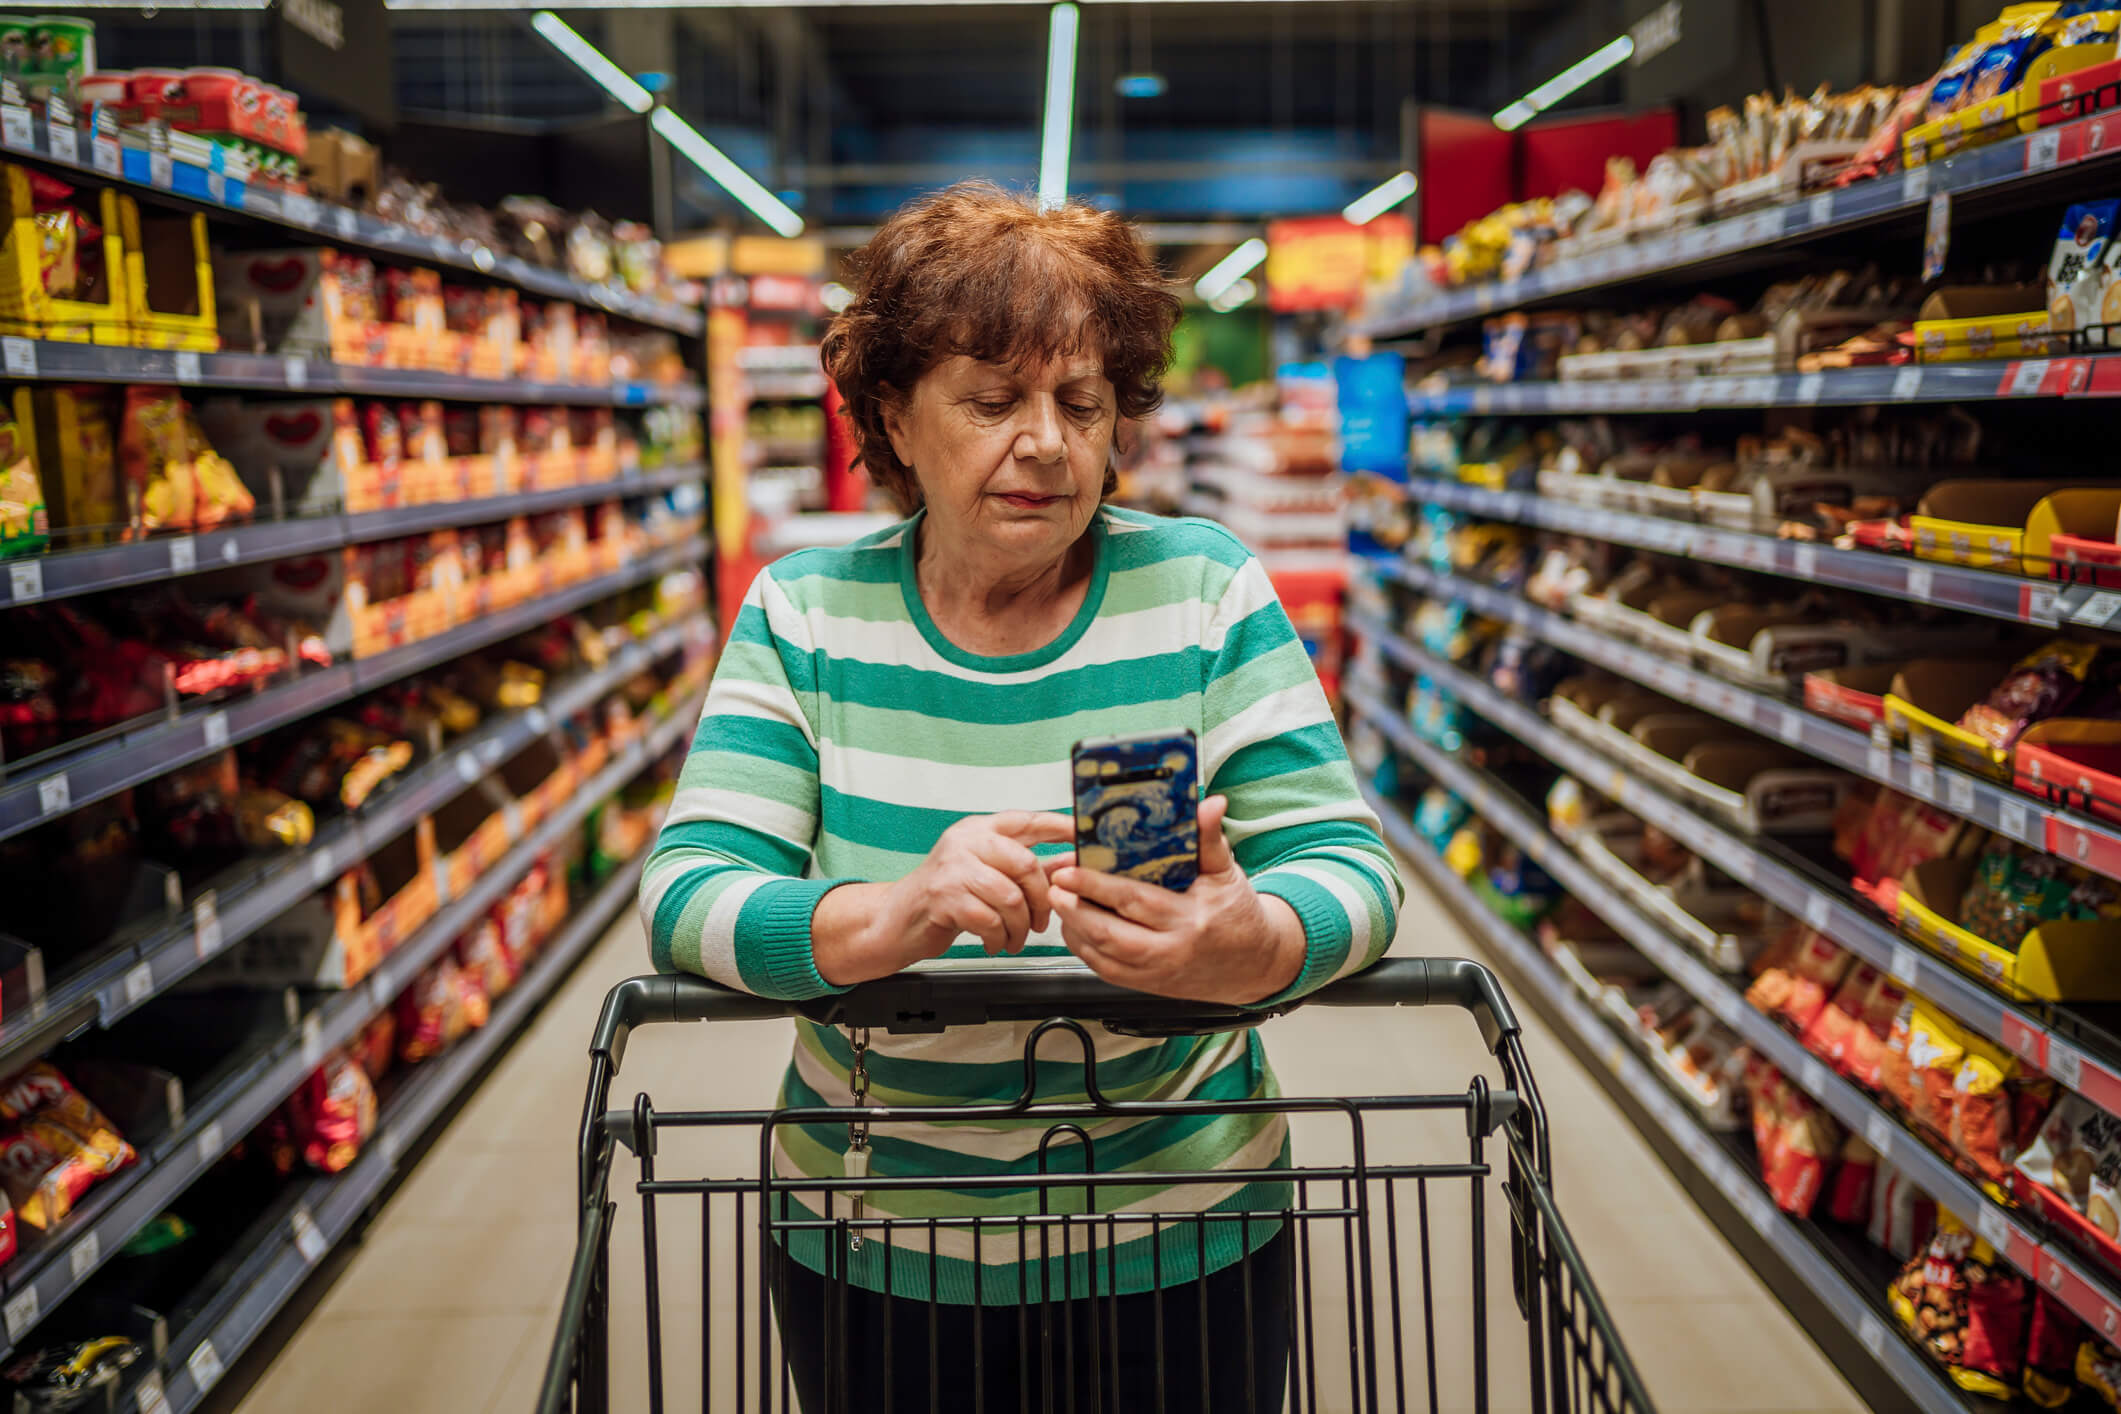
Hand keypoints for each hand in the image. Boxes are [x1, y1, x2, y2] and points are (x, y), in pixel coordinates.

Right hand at [814, 811, 1074, 985]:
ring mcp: (952, 867)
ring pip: (1009, 896)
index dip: (1059, 827)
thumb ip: (1028, 868)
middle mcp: (966, 841)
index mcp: (980, 829)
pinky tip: (995, 942)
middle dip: (1041, 899)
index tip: (1083, 839)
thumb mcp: (988, 874)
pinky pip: (989, 919)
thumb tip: (1073, 864)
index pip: (1026, 820)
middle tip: (1041, 921)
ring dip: (1020, 926)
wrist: (898, 920)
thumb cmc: (948, 897)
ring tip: (1016, 938)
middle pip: (1024, 864)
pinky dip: (999, 937)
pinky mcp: (943, 896)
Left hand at [1047, 796, 1305, 1005]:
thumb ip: (1210, 838)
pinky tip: (1074, 926)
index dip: (1096, 886)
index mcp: (1191, 918)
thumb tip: (1209, 803)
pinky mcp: (1146, 984)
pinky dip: (1084, 948)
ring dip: (1073, 928)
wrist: (1253, 965)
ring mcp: (1156, 972)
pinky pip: (1105, 970)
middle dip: (1074, 908)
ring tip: (1057, 901)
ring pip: (1102, 955)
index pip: (1135, 900)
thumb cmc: (1237, 914)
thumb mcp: (1226, 871)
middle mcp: (1171, 949)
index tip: (1069, 870)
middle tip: (1052, 885)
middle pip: (1110, 933)